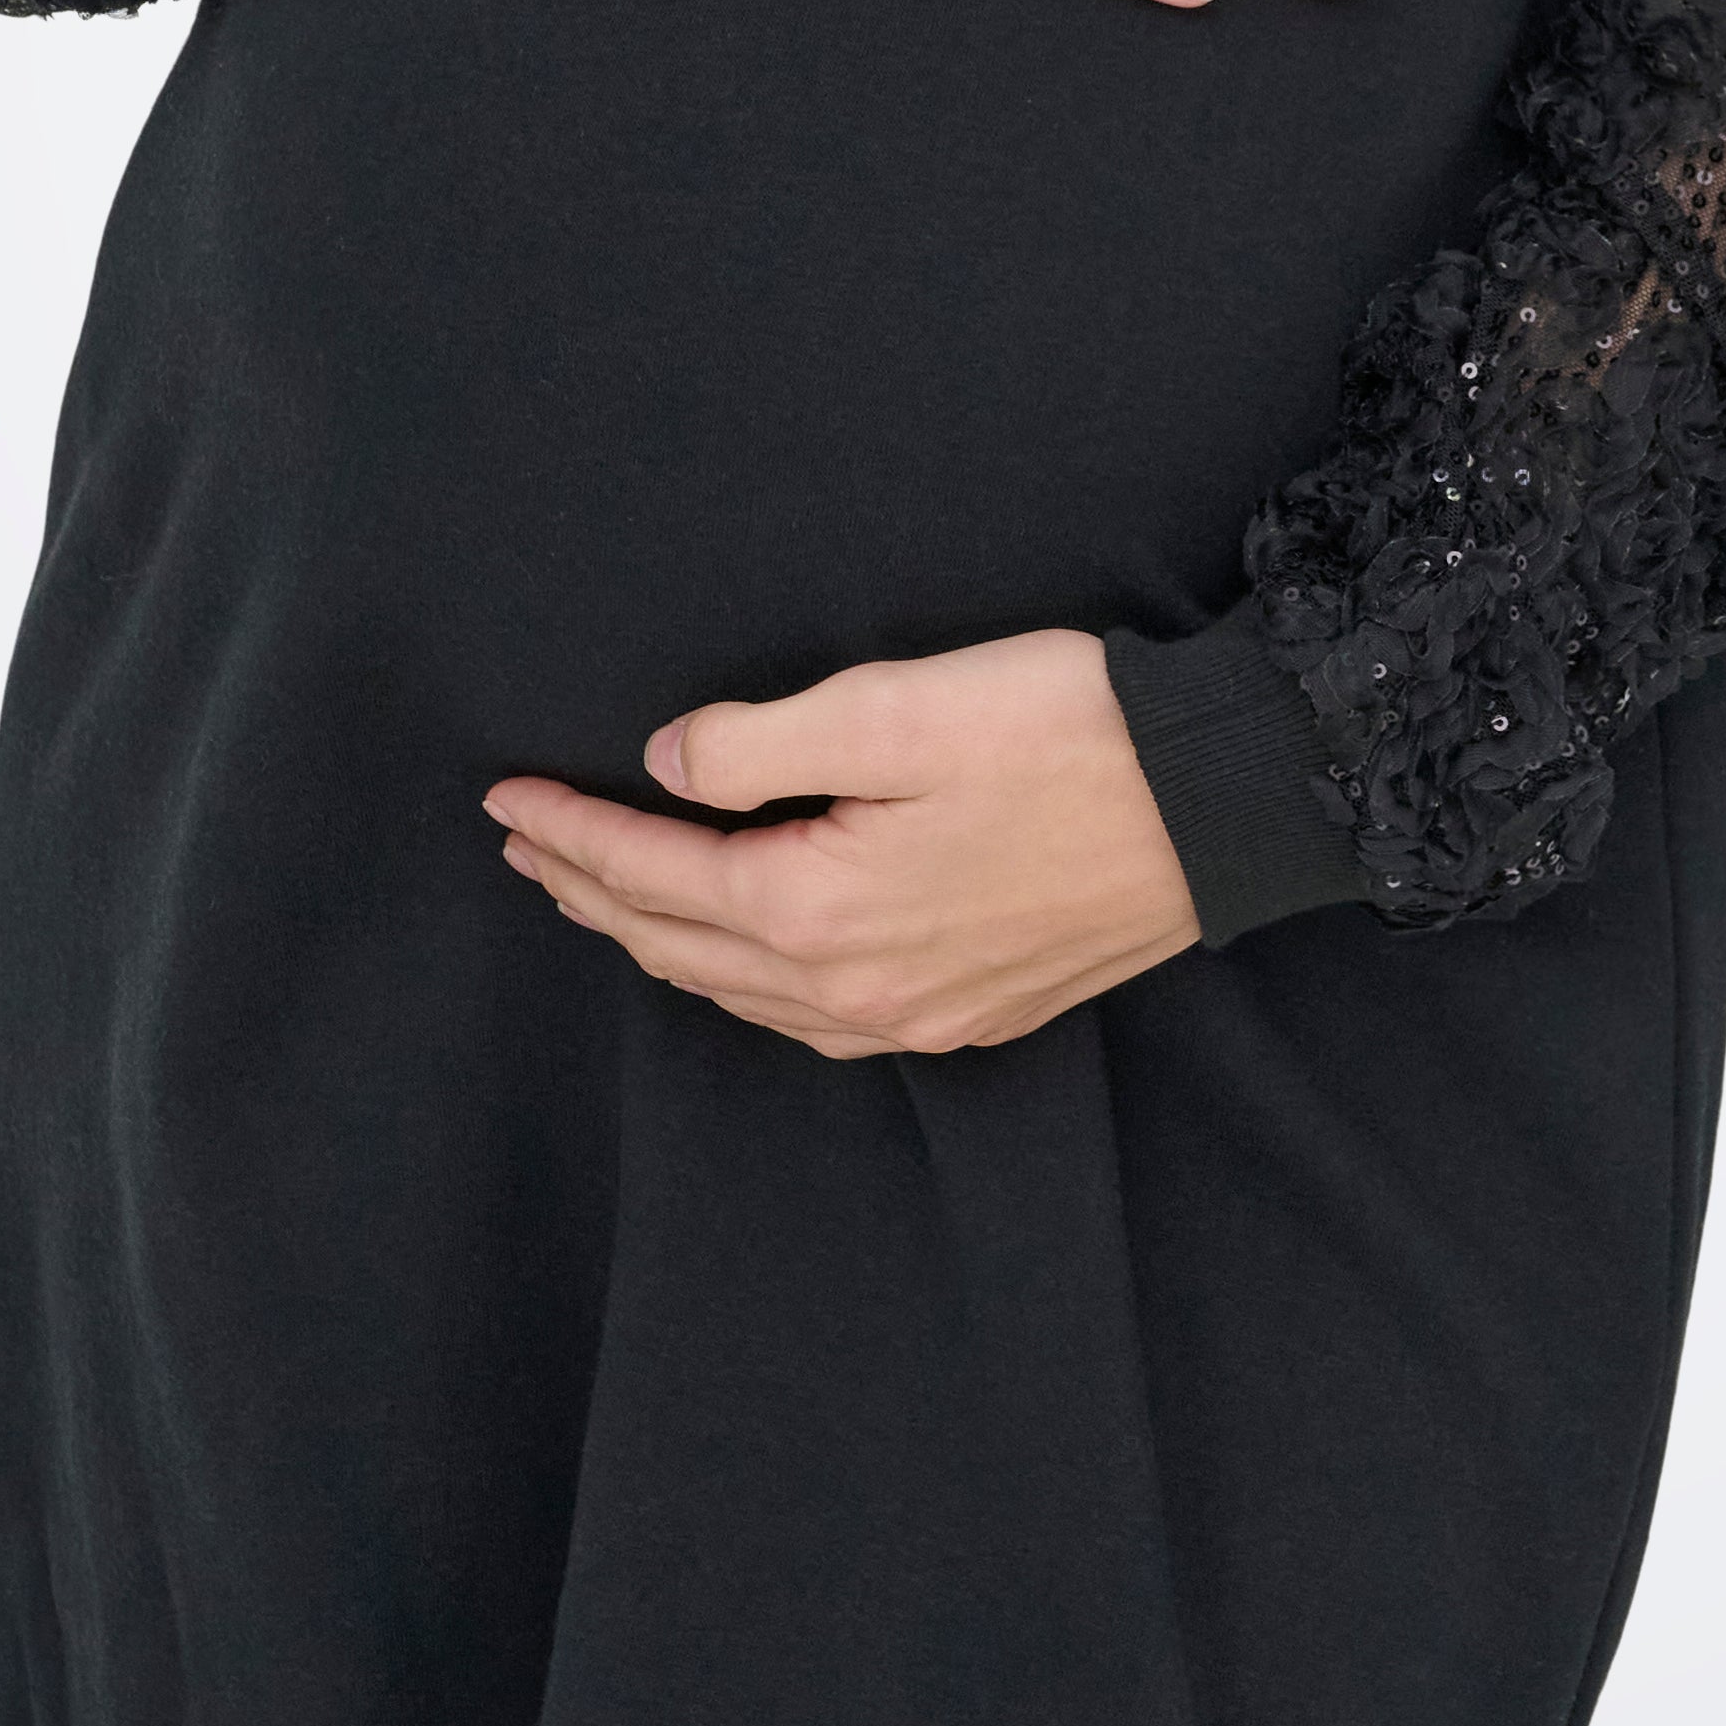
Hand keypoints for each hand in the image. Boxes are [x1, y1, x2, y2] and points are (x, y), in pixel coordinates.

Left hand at [485, 630, 1203, 1057]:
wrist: (1222, 805)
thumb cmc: (1070, 735)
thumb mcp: (899, 705)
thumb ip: (764, 741)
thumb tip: (670, 764)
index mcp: (818, 907)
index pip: (653, 871)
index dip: (569, 831)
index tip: (503, 796)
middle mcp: (854, 987)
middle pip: (679, 946)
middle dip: (590, 891)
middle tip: (523, 845)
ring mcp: (915, 1013)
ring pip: (742, 994)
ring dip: (659, 942)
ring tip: (604, 896)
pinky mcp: (969, 1012)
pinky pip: (815, 1020)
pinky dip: (745, 985)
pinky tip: (736, 960)